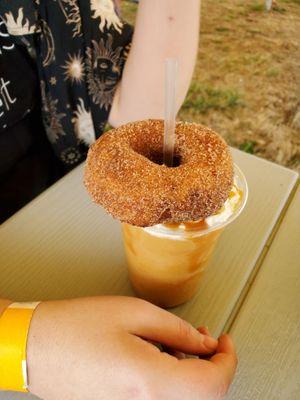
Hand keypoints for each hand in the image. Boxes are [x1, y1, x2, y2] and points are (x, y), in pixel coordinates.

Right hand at [27, 296, 236, 399]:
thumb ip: (176, 329)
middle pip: (201, 396)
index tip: (226, 341)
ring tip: (181, 339)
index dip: (228, 360)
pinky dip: (172, 376)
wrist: (34, 347)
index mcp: (150, 382)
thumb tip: (203, 343)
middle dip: (211, 364)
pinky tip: (161, 353)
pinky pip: (160, 397)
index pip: (213, 384)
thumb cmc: (74, 327)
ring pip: (182, 397)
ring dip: (191, 369)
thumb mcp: (133, 313)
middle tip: (206, 337)